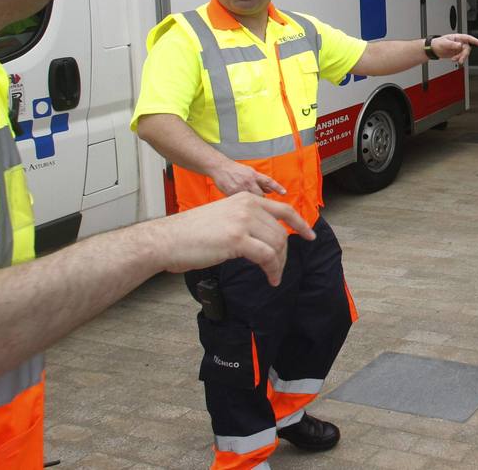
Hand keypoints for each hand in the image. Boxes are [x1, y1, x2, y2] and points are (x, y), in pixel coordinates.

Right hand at [155, 193, 313, 285]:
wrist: (167, 239)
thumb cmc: (190, 234)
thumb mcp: (223, 217)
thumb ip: (245, 222)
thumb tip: (264, 239)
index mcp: (245, 199)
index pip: (283, 209)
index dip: (300, 224)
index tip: (310, 235)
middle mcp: (248, 206)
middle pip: (281, 232)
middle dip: (283, 254)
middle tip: (278, 270)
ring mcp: (243, 221)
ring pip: (277, 245)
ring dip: (278, 264)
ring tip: (273, 276)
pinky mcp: (238, 239)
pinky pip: (267, 256)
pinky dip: (273, 270)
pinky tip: (270, 279)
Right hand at [212, 161, 285, 196]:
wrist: (220, 168)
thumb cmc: (236, 170)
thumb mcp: (250, 172)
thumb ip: (260, 181)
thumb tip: (271, 190)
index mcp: (254, 175)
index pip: (269, 181)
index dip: (277, 187)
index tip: (284, 193)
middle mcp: (248, 181)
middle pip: (261, 195)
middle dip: (263, 200)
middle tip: (261, 202)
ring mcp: (240, 188)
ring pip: (251, 199)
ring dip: (253, 202)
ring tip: (250, 202)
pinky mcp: (232, 193)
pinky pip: (241, 201)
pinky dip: (243, 202)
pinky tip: (241, 202)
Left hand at [431, 33, 477, 64]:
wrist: (433, 50)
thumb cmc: (438, 43)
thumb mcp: (445, 43)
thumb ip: (453, 44)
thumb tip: (460, 45)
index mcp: (457, 37)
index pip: (468, 38)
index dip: (475, 40)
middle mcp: (459, 42)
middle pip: (467, 48)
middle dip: (464, 54)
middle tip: (460, 59)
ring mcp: (458, 48)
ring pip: (464, 53)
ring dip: (460, 57)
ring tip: (454, 59)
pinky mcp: (457, 53)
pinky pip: (461, 57)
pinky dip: (458, 59)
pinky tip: (453, 59)